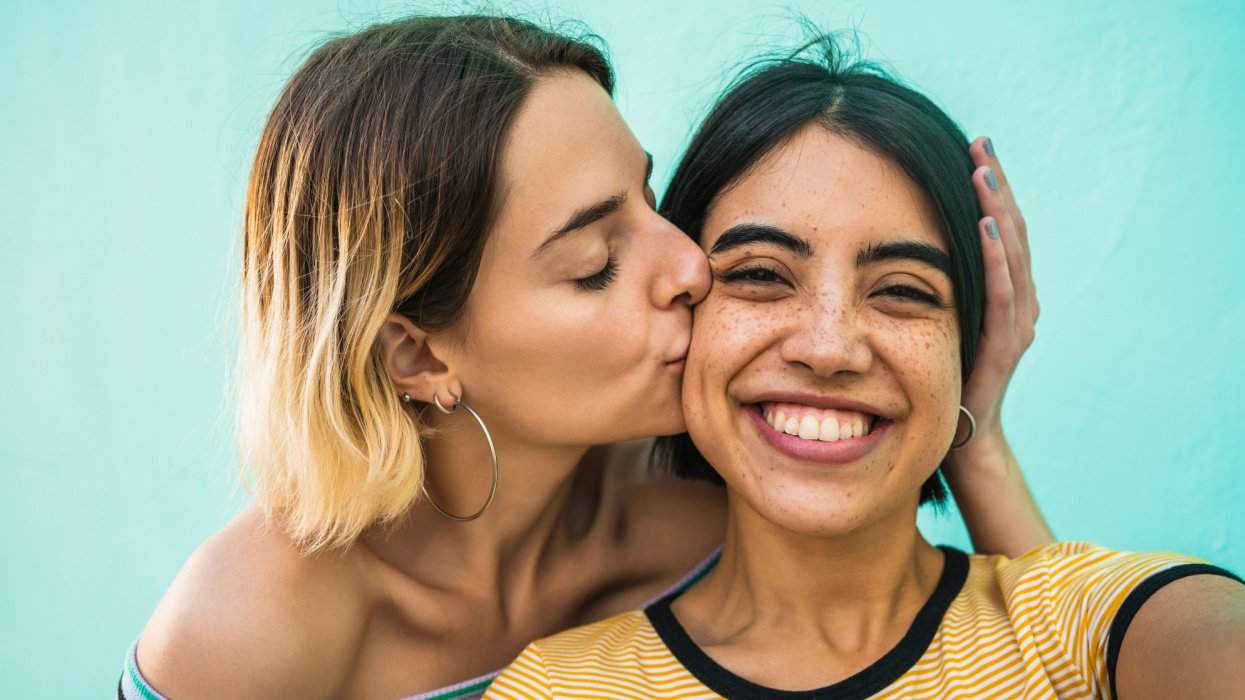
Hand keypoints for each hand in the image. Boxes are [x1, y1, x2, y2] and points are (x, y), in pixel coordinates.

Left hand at [951, 137, 1037, 465]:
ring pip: (1014, 255)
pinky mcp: (1005, 346)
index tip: (973, 148)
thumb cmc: (939, 376)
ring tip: (983, 171)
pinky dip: (998, 258)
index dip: (990, 188)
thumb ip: (930, 282)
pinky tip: (986, 227)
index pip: (1000, 227)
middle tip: (980, 142)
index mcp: (1001, 293)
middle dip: (997, 184)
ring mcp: (1016, 324)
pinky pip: (1003, 295)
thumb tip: (890, 238)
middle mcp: (1017, 302)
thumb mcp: (933, 318)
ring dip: (998, 209)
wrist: (958, 437)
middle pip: (1012, 230)